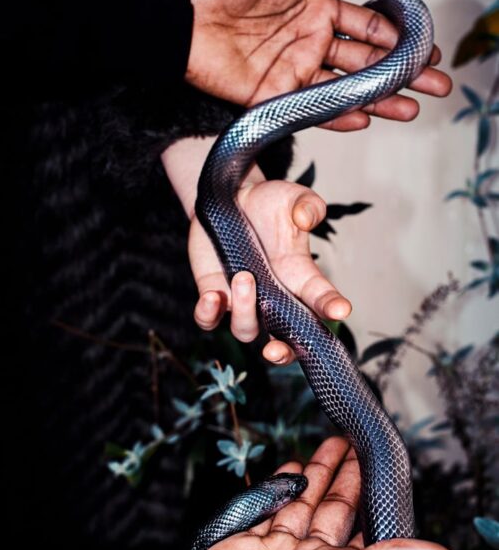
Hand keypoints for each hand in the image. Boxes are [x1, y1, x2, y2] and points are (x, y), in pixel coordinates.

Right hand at [167, 437, 457, 549]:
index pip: (363, 526)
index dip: (372, 495)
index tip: (379, 465)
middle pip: (334, 509)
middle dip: (345, 475)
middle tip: (354, 441)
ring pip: (303, 504)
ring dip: (317, 474)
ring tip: (328, 444)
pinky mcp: (249, 543)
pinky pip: (272, 509)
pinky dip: (282, 488)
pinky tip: (289, 469)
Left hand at [186, 0, 451, 123]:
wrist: (175, 8)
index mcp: (312, 6)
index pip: (365, 26)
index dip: (396, 37)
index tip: (426, 49)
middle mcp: (306, 40)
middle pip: (364, 63)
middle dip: (402, 74)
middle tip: (436, 86)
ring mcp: (289, 70)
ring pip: (344, 89)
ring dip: (379, 99)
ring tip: (413, 108)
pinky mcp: (267, 96)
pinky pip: (308, 108)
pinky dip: (336, 115)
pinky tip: (365, 118)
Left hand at [190, 167, 350, 365]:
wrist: (229, 199)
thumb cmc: (268, 202)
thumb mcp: (293, 196)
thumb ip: (308, 204)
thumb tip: (306, 218)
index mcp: (299, 277)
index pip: (319, 300)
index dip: (331, 307)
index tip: (341, 309)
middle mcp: (274, 296)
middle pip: (285, 340)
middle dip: (283, 353)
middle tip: (276, 349)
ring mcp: (243, 300)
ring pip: (246, 330)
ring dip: (245, 311)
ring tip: (243, 277)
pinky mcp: (214, 294)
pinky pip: (209, 320)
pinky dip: (208, 315)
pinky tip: (211, 297)